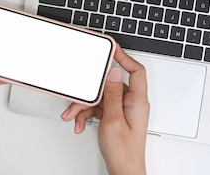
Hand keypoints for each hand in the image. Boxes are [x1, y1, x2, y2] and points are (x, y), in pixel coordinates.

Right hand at [61, 45, 149, 174]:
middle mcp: (132, 102)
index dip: (124, 57)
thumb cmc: (124, 151)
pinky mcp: (115, 116)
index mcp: (137, 100)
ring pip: (101, 97)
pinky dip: (86, 114)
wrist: (124, 171)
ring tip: (72, 115)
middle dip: (90, 91)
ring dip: (84, 106)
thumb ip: (112, 95)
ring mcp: (123, 109)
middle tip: (78, 95)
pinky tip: (79, 122)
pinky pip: (99, 107)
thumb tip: (113, 72)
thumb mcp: (113, 120)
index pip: (135, 70)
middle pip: (110, 85)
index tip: (110, 48)